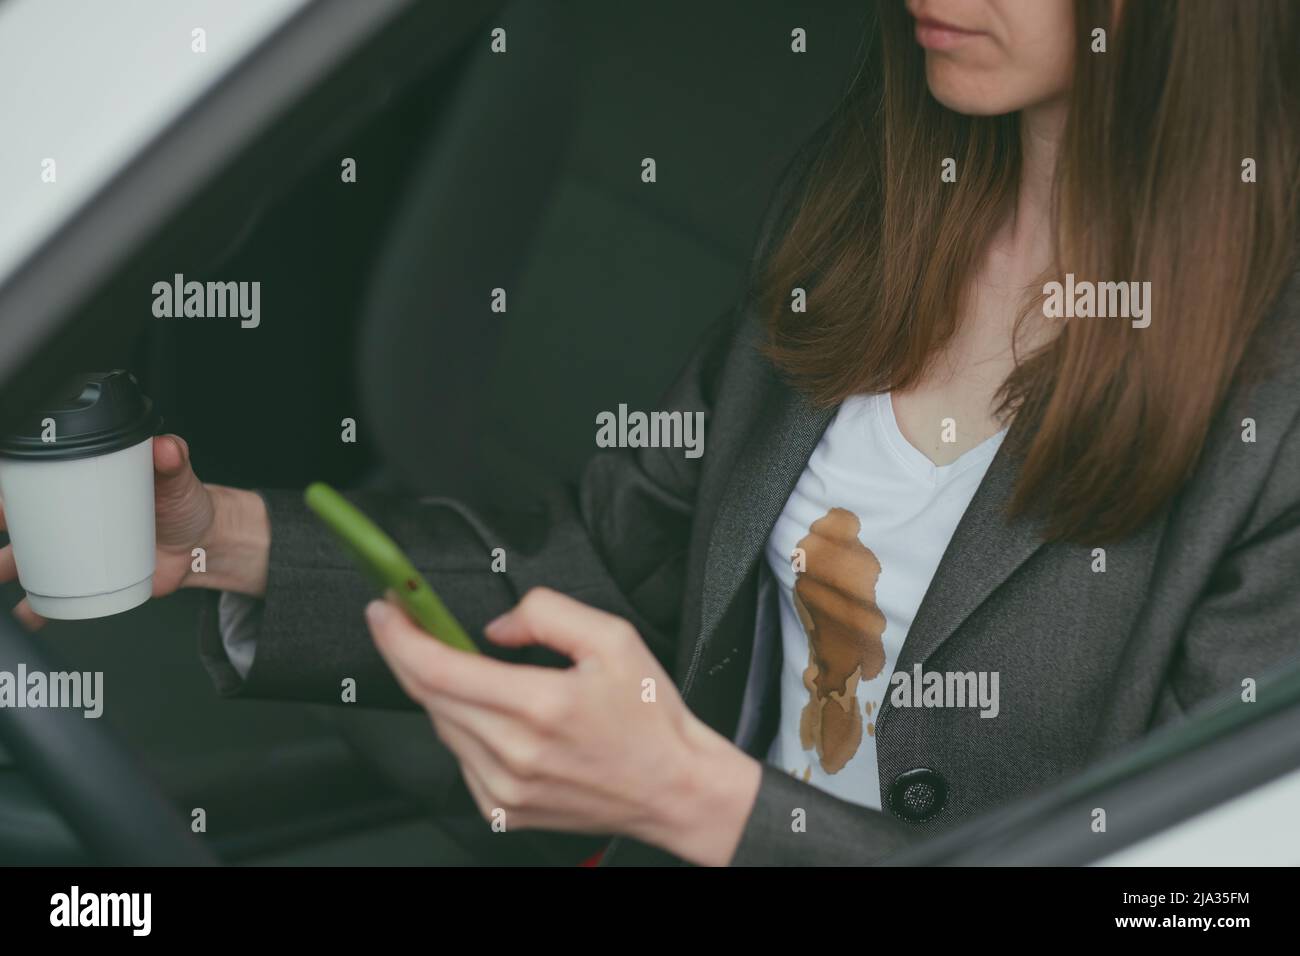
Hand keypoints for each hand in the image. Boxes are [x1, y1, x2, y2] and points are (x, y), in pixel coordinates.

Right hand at [1, 434, 268, 629]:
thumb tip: (166, 447)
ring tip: (1, 573)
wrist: (202, 545)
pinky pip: (55, 595)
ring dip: (8, 567)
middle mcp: (72, 516)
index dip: (14, 488)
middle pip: (22, 520)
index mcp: (85, 483)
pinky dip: (38, 607)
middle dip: (4, 525)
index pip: (39, 479)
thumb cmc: (184, 504)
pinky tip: (30, 614)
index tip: (4, 498)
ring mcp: (77, 549)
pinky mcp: (89, 579)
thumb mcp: (178, 477)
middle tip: (0, 530)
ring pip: (28, 558)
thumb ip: (174, 458)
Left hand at [365, 586, 761, 865]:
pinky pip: (460, 759)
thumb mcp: (614, 638)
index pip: (440, 667)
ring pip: (441, 726)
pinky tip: (489, 713)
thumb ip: (547, 613)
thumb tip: (493, 628)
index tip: (384, 609)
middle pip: (428, 695)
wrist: (673, 788)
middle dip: (406, 652)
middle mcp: (515, 753)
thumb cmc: (651, 717)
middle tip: (403, 622)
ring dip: (436, 689)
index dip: (400, 635)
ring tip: (459, 664)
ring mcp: (504, 789)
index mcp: (540, 706)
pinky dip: (461, 727)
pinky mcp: (503, 811)